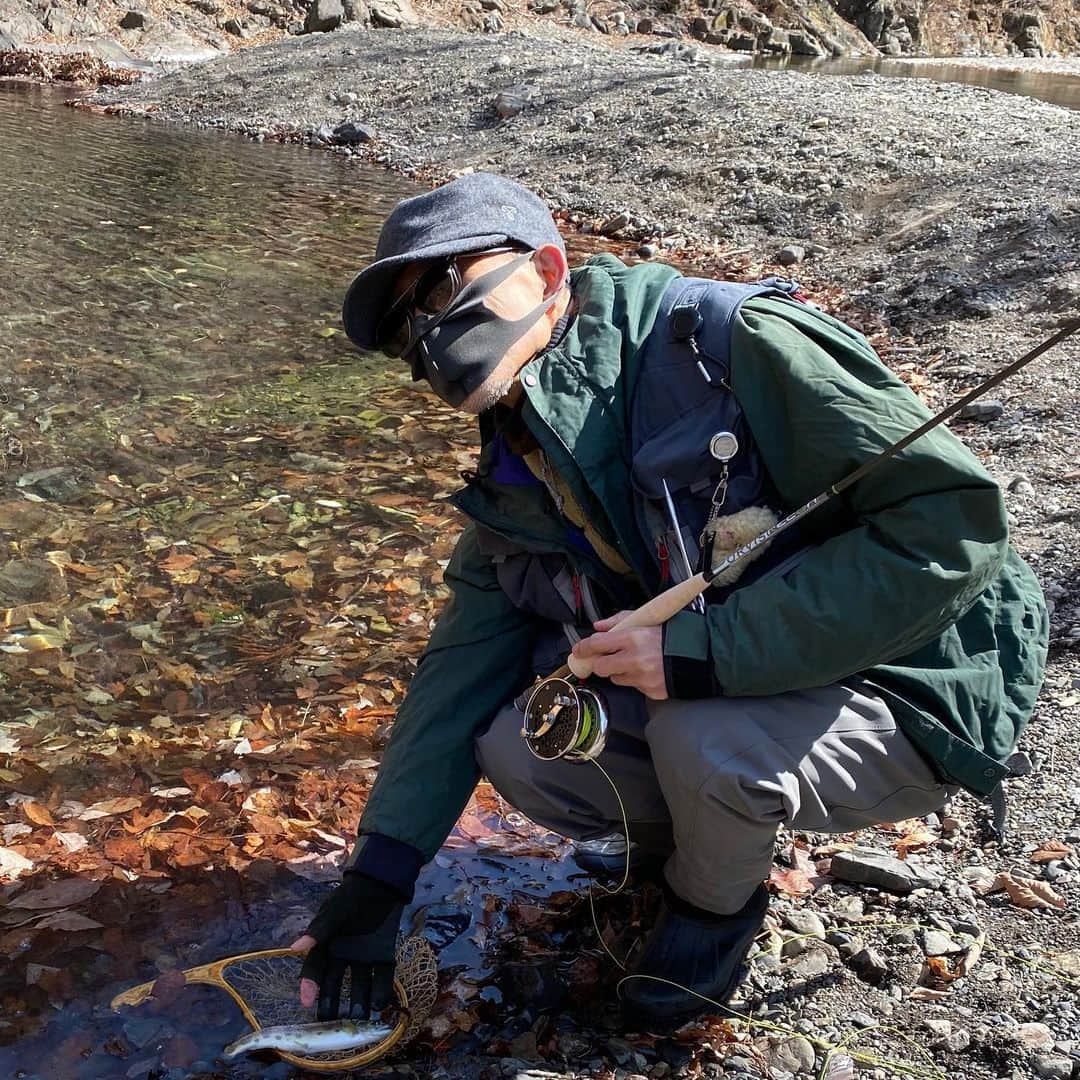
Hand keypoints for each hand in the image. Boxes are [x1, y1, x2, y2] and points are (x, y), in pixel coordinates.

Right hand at [290, 873, 403, 1019]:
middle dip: (333, 1004)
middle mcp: (342, 957)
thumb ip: (319, 930)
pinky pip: (381, 977)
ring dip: (359, 1002)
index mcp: (326, 946)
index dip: (309, 986)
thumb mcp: (335, 911)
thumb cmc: (351, 896)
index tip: (306, 1003)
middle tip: (332, 1024)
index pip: (314, 970)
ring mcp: (363, 958)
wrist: (381, 883)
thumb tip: (295, 948)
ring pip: (359, 986)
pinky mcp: (383, 956)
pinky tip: (381, 1004)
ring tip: (360, 1020)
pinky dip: (382, 991)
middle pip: (335, 985)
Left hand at [571, 611, 667, 699]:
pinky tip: (649, 671)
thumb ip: (619, 620)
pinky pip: (634, 687)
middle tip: (609, 658)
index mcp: (632, 637)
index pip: (596, 644)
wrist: (700, 653)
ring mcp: (643, 678)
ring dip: (621, 672)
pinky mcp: (650, 691)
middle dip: (601, 663)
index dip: (583, 648)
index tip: (578, 650)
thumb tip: (598, 626)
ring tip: (637, 663)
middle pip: (600, 667)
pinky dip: (637, 680)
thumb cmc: (671, 634)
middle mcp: (635, 659)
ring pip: (616, 679)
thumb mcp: (645, 619)